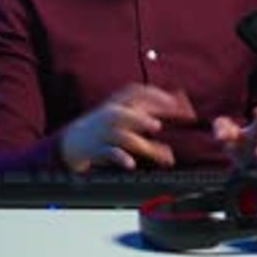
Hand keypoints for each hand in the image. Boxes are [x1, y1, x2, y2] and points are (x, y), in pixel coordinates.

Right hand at [60, 84, 195, 171]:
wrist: (73, 142)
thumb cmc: (107, 126)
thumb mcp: (127, 111)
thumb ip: (153, 108)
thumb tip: (183, 102)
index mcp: (119, 102)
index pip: (136, 93)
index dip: (155, 96)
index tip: (175, 104)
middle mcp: (110, 115)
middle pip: (124, 114)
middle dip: (141, 119)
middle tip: (158, 126)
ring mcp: (103, 133)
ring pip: (122, 137)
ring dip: (141, 144)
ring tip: (160, 154)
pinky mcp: (98, 150)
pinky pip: (109, 154)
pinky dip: (121, 158)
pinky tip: (131, 164)